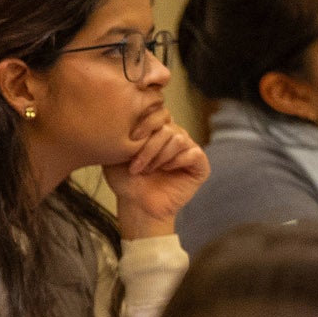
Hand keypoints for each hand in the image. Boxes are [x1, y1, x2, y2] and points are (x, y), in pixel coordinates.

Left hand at [104, 110, 208, 238]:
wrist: (136, 206)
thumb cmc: (126, 181)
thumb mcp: (118, 152)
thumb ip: (123, 131)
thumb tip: (125, 110)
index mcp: (158, 130)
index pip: (159, 112)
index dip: (146, 123)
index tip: (132, 140)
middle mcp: (176, 136)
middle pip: (168, 127)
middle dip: (150, 147)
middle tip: (137, 166)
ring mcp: (188, 150)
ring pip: (180, 139)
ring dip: (160, 156)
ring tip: (148, 170)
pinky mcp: (200, 165)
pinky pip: (194, 153)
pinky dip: (177, 162)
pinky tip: (166, 171)